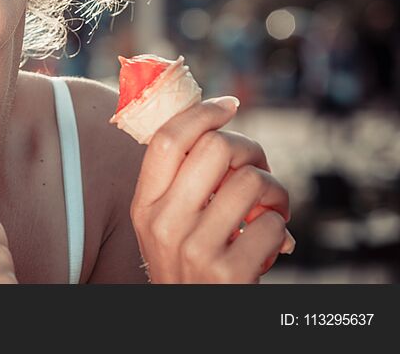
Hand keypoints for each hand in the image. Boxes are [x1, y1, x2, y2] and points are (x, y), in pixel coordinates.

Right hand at [130, 97, 293, 282]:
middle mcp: (163, 224)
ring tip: (272, 206)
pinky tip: (270, 238)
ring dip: (275, 189)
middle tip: (257, 166)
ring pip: (251, 181)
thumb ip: (177, 182)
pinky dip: (280, 226)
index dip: (202, 112)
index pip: (167, 139)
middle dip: (250, 148)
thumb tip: (212, 124)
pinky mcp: (229, 272)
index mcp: (144, 205)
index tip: (229, 104)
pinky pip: (272, 223)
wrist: (192, 319)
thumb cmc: (186, 262)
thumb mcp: (163, 223)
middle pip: (215, 148)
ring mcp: (195, 249)